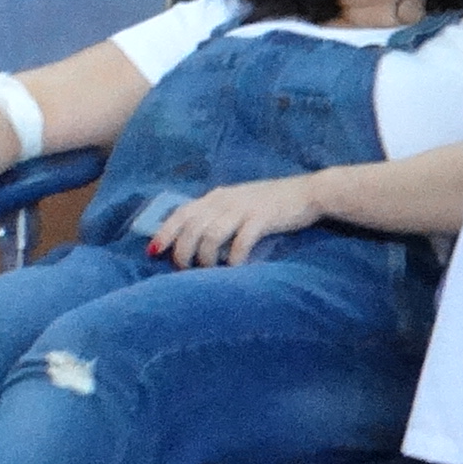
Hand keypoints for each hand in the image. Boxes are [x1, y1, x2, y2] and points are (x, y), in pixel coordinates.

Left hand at [148, 175, 323, 267]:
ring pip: (210, 236)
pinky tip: (237, 267)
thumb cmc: (273, 202)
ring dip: (206, 258)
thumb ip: (218, 214)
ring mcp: (242, 208)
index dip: (164, 233)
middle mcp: (224, 200)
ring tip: (210, 271)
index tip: (154, 252)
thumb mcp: (239, 203)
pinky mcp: (261, 219)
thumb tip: (197, 239)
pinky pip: (239, 242)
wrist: (308, 193)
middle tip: (185, 270)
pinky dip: (234, 258)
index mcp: (216, 196)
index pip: (181, 213)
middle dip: (183, 252)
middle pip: (191, 227)